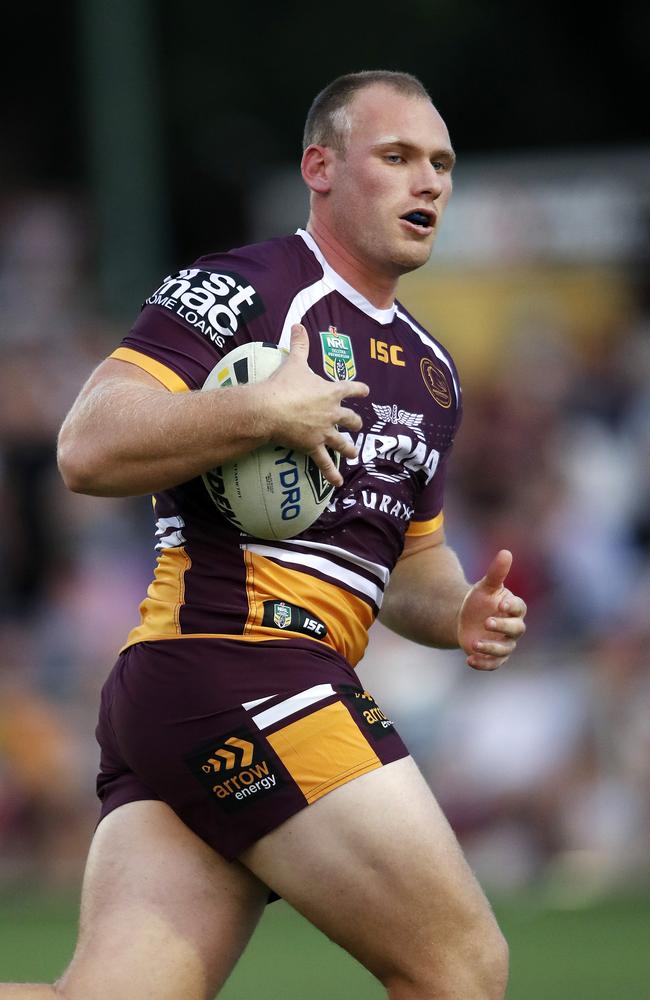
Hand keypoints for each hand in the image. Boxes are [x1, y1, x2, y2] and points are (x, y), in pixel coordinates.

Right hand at [261, 324, 368, 485]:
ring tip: (354, 453)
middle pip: (350, 419)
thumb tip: (298, 324)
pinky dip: (331, 474)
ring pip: (342, 443)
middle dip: (354, 422)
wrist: (271, 409)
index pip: (352, 388)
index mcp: (331, 391)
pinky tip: (338, 484)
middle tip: (357, 425)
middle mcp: (332, 413)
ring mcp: (324, 431)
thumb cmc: (284, 384)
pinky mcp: (313, 446)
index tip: (366, 391)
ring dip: (349, 448)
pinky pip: (324, 463)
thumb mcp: (294, 361)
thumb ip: (299, 343)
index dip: (360, 389)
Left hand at [456, 550, 526, 670]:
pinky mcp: (494, 657)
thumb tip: (506, 552)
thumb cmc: (480, 600)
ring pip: (504, 649)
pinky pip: (493, 664)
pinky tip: (469, 659)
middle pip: (516, 630)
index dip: (512, 607)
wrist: (466, 619)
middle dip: (502, 627)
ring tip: (474, 643)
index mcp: (514, 609)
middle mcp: (513, 628)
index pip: (519, 608)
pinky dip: (483, 663)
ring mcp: (505, 644)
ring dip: (491, 647)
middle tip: (487, 622)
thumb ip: (496, 572)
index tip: (501, 604)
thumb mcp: (485, 586)